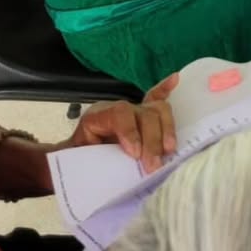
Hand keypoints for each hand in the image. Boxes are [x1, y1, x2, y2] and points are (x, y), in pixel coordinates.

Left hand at [61, 73, 178, 174]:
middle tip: (154, 166)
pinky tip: (175, 80)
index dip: (130, 131)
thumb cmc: (77, 164)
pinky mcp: (143, 115)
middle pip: (144, 113)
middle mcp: (118, 109)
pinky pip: (156, 98)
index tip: (135, 154)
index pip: (119, 114)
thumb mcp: (77, 165)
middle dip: (152, 139)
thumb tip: (107, 170)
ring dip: (167, 129)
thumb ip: (90, 165)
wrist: (75, 162)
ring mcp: (133, 110)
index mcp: (97, 117)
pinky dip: (166, 89)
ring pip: (157, 110)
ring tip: (169, 150)